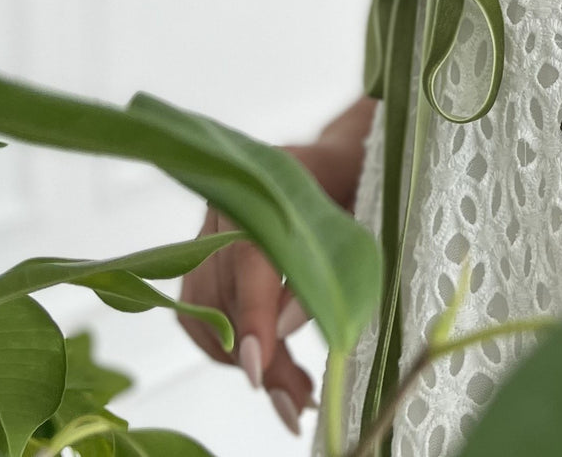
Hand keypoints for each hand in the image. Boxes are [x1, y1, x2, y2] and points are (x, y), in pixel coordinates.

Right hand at [178, 100, 375, 435]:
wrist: (338, 159)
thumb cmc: (360, 183)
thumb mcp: (364, 213)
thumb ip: (331, 264)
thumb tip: (287, 327)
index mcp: (271, 179)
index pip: (248, 255)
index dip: (251, 315)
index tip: (258, 368)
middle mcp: (227, 203)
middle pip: (225, 295)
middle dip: (260, 358)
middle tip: (298, 403)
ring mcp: (206, 228)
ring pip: (203, 312)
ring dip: (242, 360)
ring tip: (290, 391)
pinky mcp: (199, 253)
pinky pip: (196, 312)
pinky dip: (226, 346)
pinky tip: (264, 363)